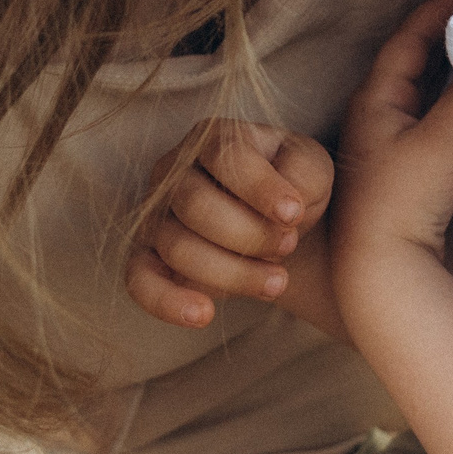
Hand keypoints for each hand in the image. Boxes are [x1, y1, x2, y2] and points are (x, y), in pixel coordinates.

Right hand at [125, 118, 332, 329]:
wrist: (280, 226)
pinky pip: (139, 281)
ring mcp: (156, 215)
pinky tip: (204, 315)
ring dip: (233, 273)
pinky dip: (167, 302)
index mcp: (212, 138)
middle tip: (288, 245)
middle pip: (196, 205)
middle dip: (249, 234)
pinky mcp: (148, 258)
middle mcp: (173, 171)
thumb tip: (286, 203)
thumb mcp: (313, 167)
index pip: (225, 158)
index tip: (293, 214)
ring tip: (277, 281)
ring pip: (177, 248)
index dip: (260, 188)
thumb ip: (304, 172)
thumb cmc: (292, 186)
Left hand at [334, 0, 452, 278]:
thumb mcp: (441, 141)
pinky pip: (441, 117)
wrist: (385, 273)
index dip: (437, 10)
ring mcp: (396, 143)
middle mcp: (380, 115)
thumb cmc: (400, 202)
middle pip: (420, 61)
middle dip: (451, 33)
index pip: (409, 38)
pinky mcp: (414, 169)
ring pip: (431, 90)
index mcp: (374, 99)